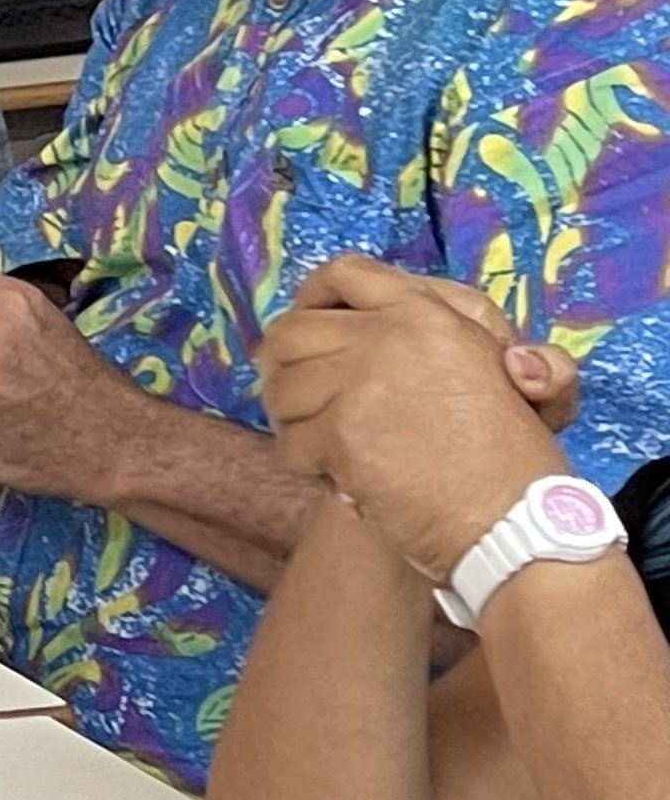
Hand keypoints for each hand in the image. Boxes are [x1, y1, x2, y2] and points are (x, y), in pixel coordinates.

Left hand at [258, 256, 574, 580]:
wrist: (518, 524)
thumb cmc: (517, 456)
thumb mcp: (515, 373)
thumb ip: (476, 331)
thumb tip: (434, 305)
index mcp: (427, 314)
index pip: (346, 274)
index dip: (315, 297)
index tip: (310, 322)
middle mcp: (389, 337)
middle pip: (292, 332)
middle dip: (285, 365)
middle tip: (297, 394)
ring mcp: (360, 384)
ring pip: (282, 388)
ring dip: (293, 418)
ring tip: (319, 440)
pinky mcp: (342, 435)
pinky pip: (291, 441)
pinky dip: (306, 464)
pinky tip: (335, 476)